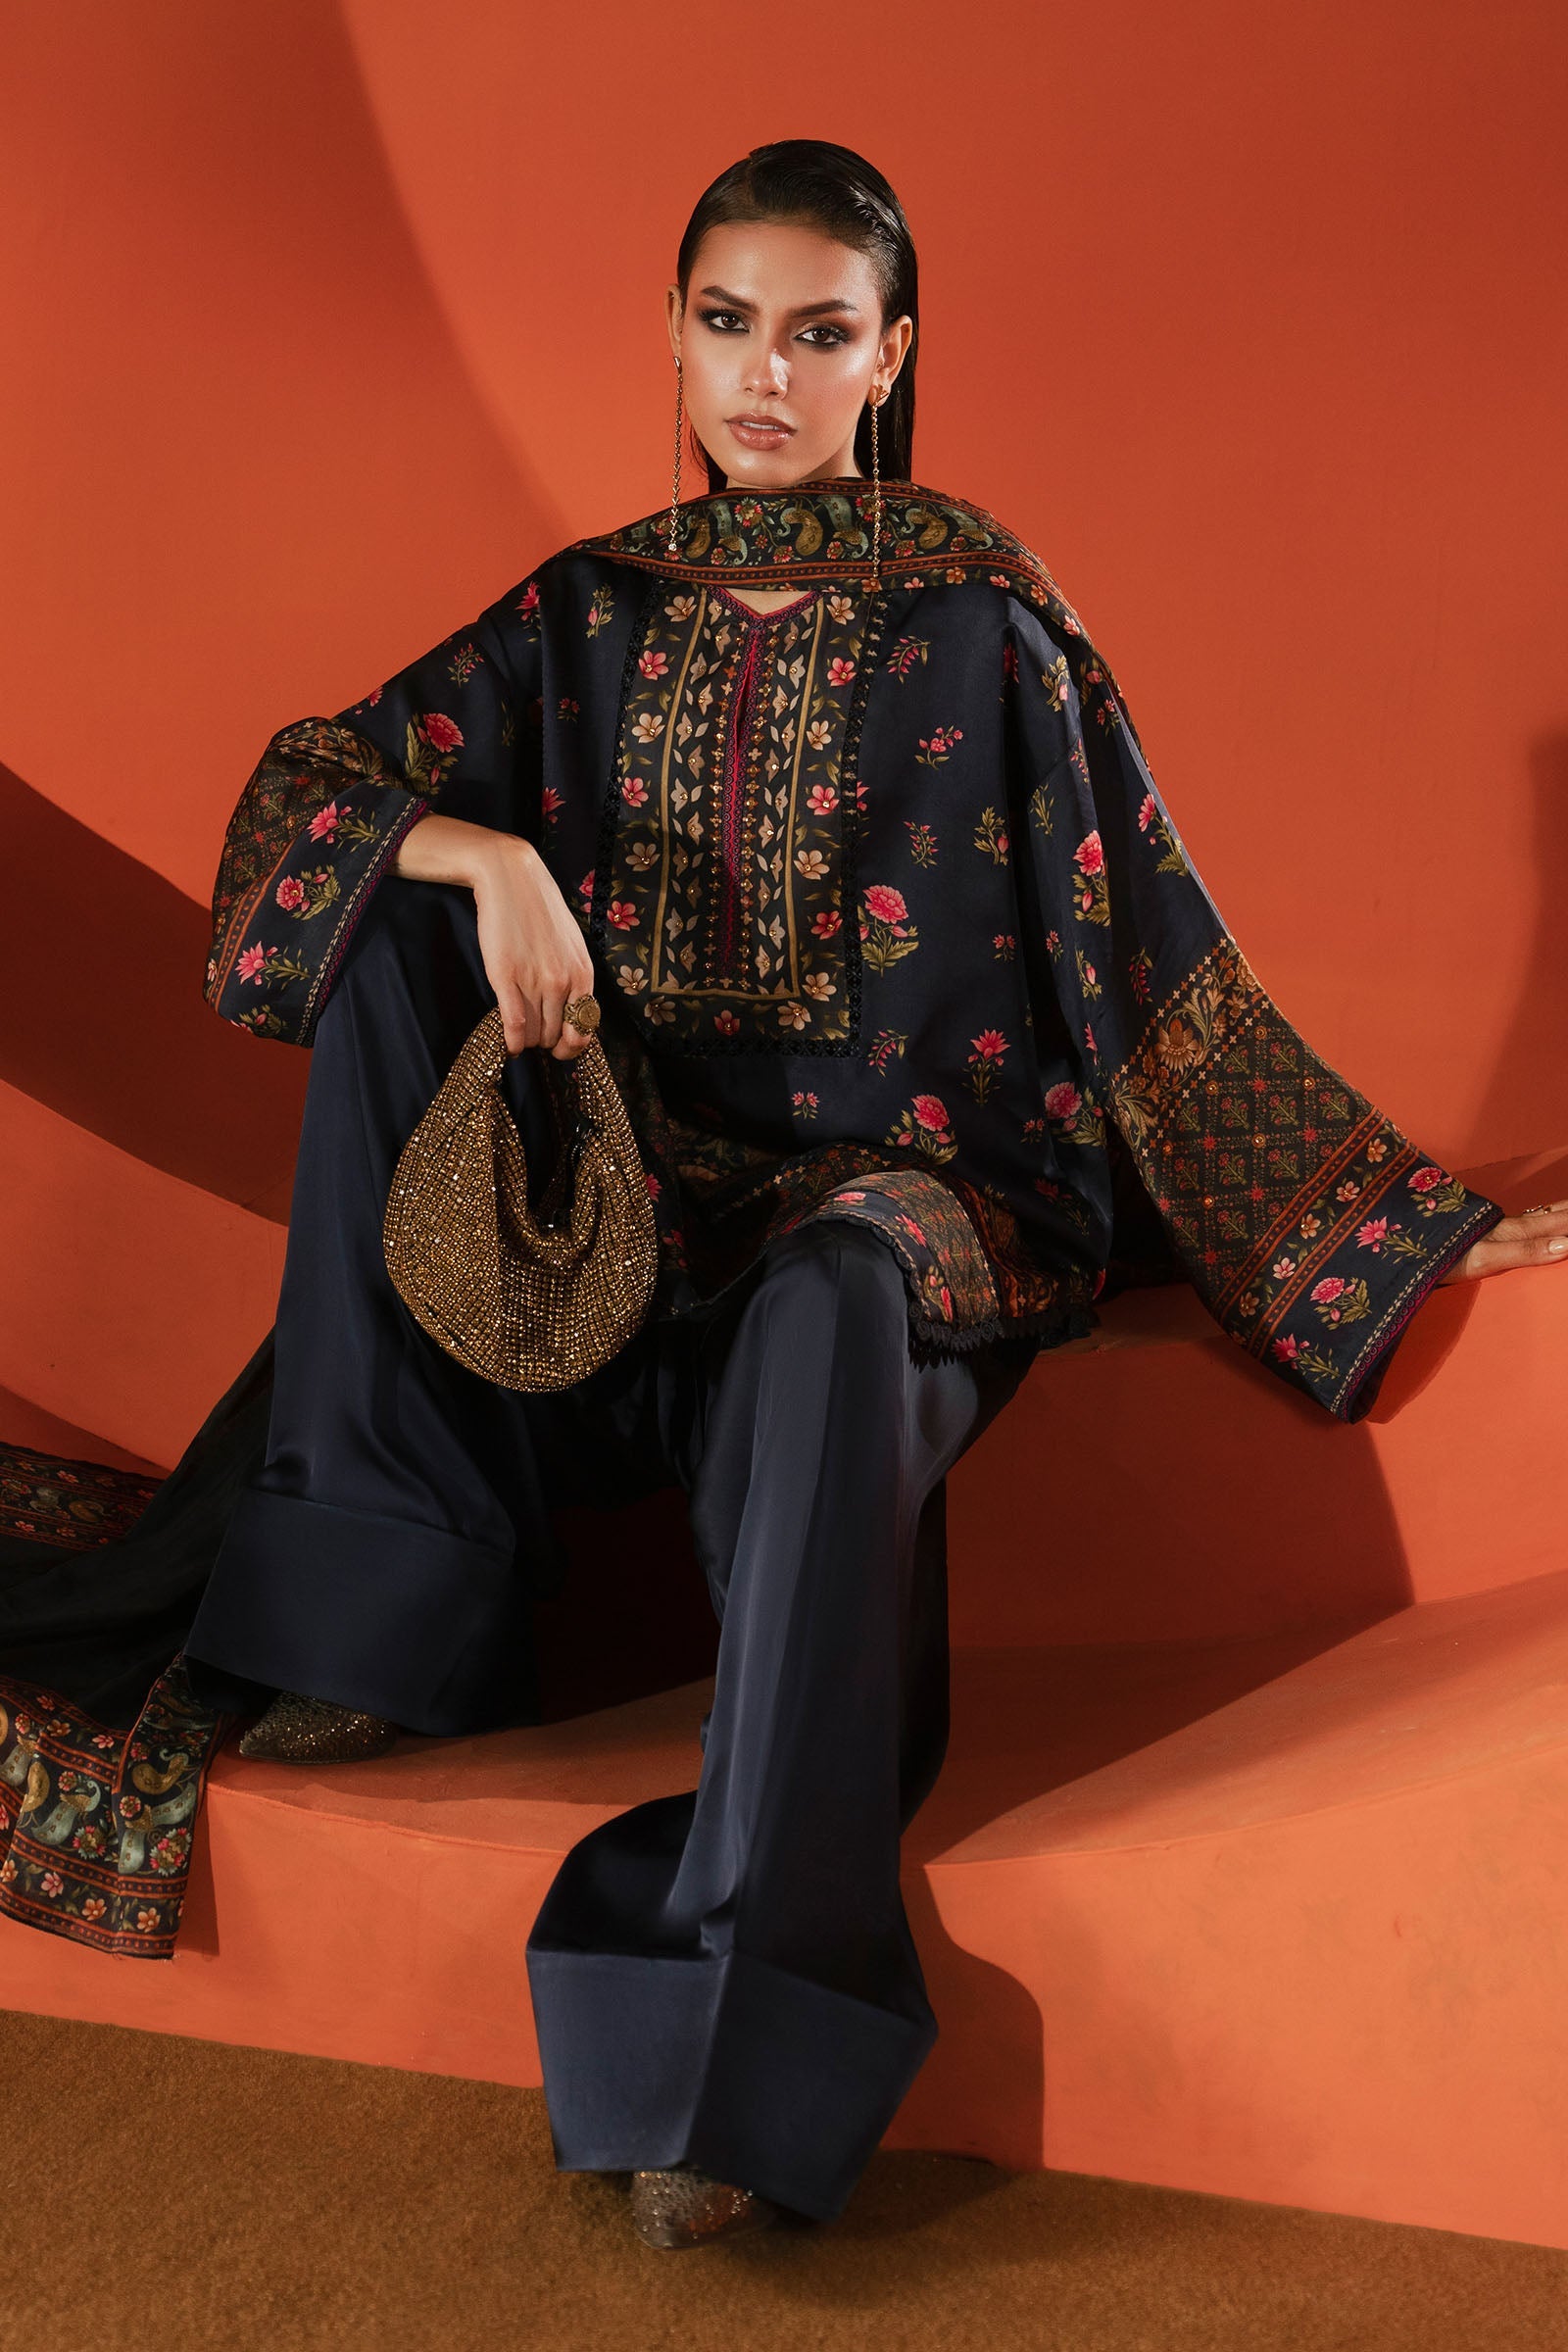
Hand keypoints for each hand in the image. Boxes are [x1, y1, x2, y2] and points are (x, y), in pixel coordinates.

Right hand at [393, 814, 597, 1059]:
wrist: (512, 878)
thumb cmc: (540, 910)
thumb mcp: (571, 944)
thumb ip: (574, 976)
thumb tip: (573, 1010)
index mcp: (583, 974)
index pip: (585, 1028)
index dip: (572, 1046)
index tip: (561, 1047)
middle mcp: (563, 981)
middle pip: (556, 1035)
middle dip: (546, 1043)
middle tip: (535, 1037)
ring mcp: (535, 980)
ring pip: (535, 1033)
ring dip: (527, 1041)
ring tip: (520, 1035)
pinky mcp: (506, 977)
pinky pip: (514, 1024)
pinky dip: (512, 1042)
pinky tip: (509, 1045)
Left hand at [1437, 1199, 1567, 1283]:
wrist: (1415, 1246)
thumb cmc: (1449, 1255)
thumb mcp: (1488, 1258)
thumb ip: (1526, 1251)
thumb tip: (1567, 1245)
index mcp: (1518, 1230)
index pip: (1560, 1221)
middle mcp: (1513, 1224)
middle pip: (1554, 1214)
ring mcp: (1502, 1227)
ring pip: (1542, 1215)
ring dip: (1561, 1212)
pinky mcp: (1491, 1232)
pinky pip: (1530, 1221)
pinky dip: (1546, 1217)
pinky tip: (1541, 1220)